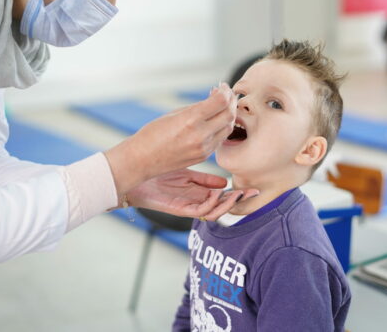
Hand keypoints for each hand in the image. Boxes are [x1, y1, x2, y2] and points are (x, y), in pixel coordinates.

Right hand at [105, 83, 236, 194]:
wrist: (142, 160)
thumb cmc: (153, 133)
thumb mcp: (174, 113)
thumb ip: (198, 106)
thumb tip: (216, 97)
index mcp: (190, 120)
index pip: (221, 101)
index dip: (225, 91)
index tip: (222, 86)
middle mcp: (200, 135)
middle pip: (229, 114)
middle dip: (231, 101)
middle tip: (226, 95)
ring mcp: (204, 148)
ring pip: (228, 128)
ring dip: (229, 115)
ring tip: (221, 107)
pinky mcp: (204, 156)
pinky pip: (220, 139)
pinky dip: (221, 127)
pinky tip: (215, 121)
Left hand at [127, 169, 258, 220]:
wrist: (134, 176)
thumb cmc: (157, 173)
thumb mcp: (186, 174)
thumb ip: (204, 180)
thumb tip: (224, 182)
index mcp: (198, 194)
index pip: (222, 197)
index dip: (237, 195)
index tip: (252, 188)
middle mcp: (194, 202)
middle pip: (221, 207)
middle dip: (238, 202)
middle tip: (252, 193)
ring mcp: (187, 207)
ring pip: (212, 213)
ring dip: (226, 205)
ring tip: (236, 194)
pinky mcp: (177, 209)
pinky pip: (198, 212)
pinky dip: (209, 205)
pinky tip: (216, 194)